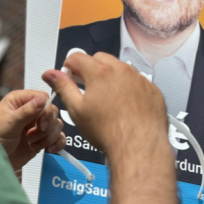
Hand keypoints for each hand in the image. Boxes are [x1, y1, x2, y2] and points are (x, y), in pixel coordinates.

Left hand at [0, 90, 65, 171]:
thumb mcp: (9, 124)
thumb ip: (26, 112)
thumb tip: (41, 99)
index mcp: (19, 101)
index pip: (43, 98)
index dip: (46, 111)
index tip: (41, 125)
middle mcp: (30, 111)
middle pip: (52, 112)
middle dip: (46, 127)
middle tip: (31, 136)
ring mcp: (37, 125)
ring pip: (57, 125)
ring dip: (48, 137)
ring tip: (32, 144)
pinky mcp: (42, 138)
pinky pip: (58, 137)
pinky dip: (56, 143)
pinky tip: (46, 149)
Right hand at [42, 52, 166, 159]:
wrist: (138, 146)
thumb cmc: (109, 131)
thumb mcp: (77, 110)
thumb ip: (63, 87)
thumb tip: (51, 75)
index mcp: (100, 73)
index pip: (77, 57)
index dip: (68, 66)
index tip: (69, 76)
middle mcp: (121, 71)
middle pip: (100, 59)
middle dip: (90, 69)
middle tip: (86, 87)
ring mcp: (139, 79)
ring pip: (120, 69)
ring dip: (111, 77)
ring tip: (107, 100)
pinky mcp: (152, 90)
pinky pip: (137, 81)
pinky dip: (129, 88)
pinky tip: (125, 106)